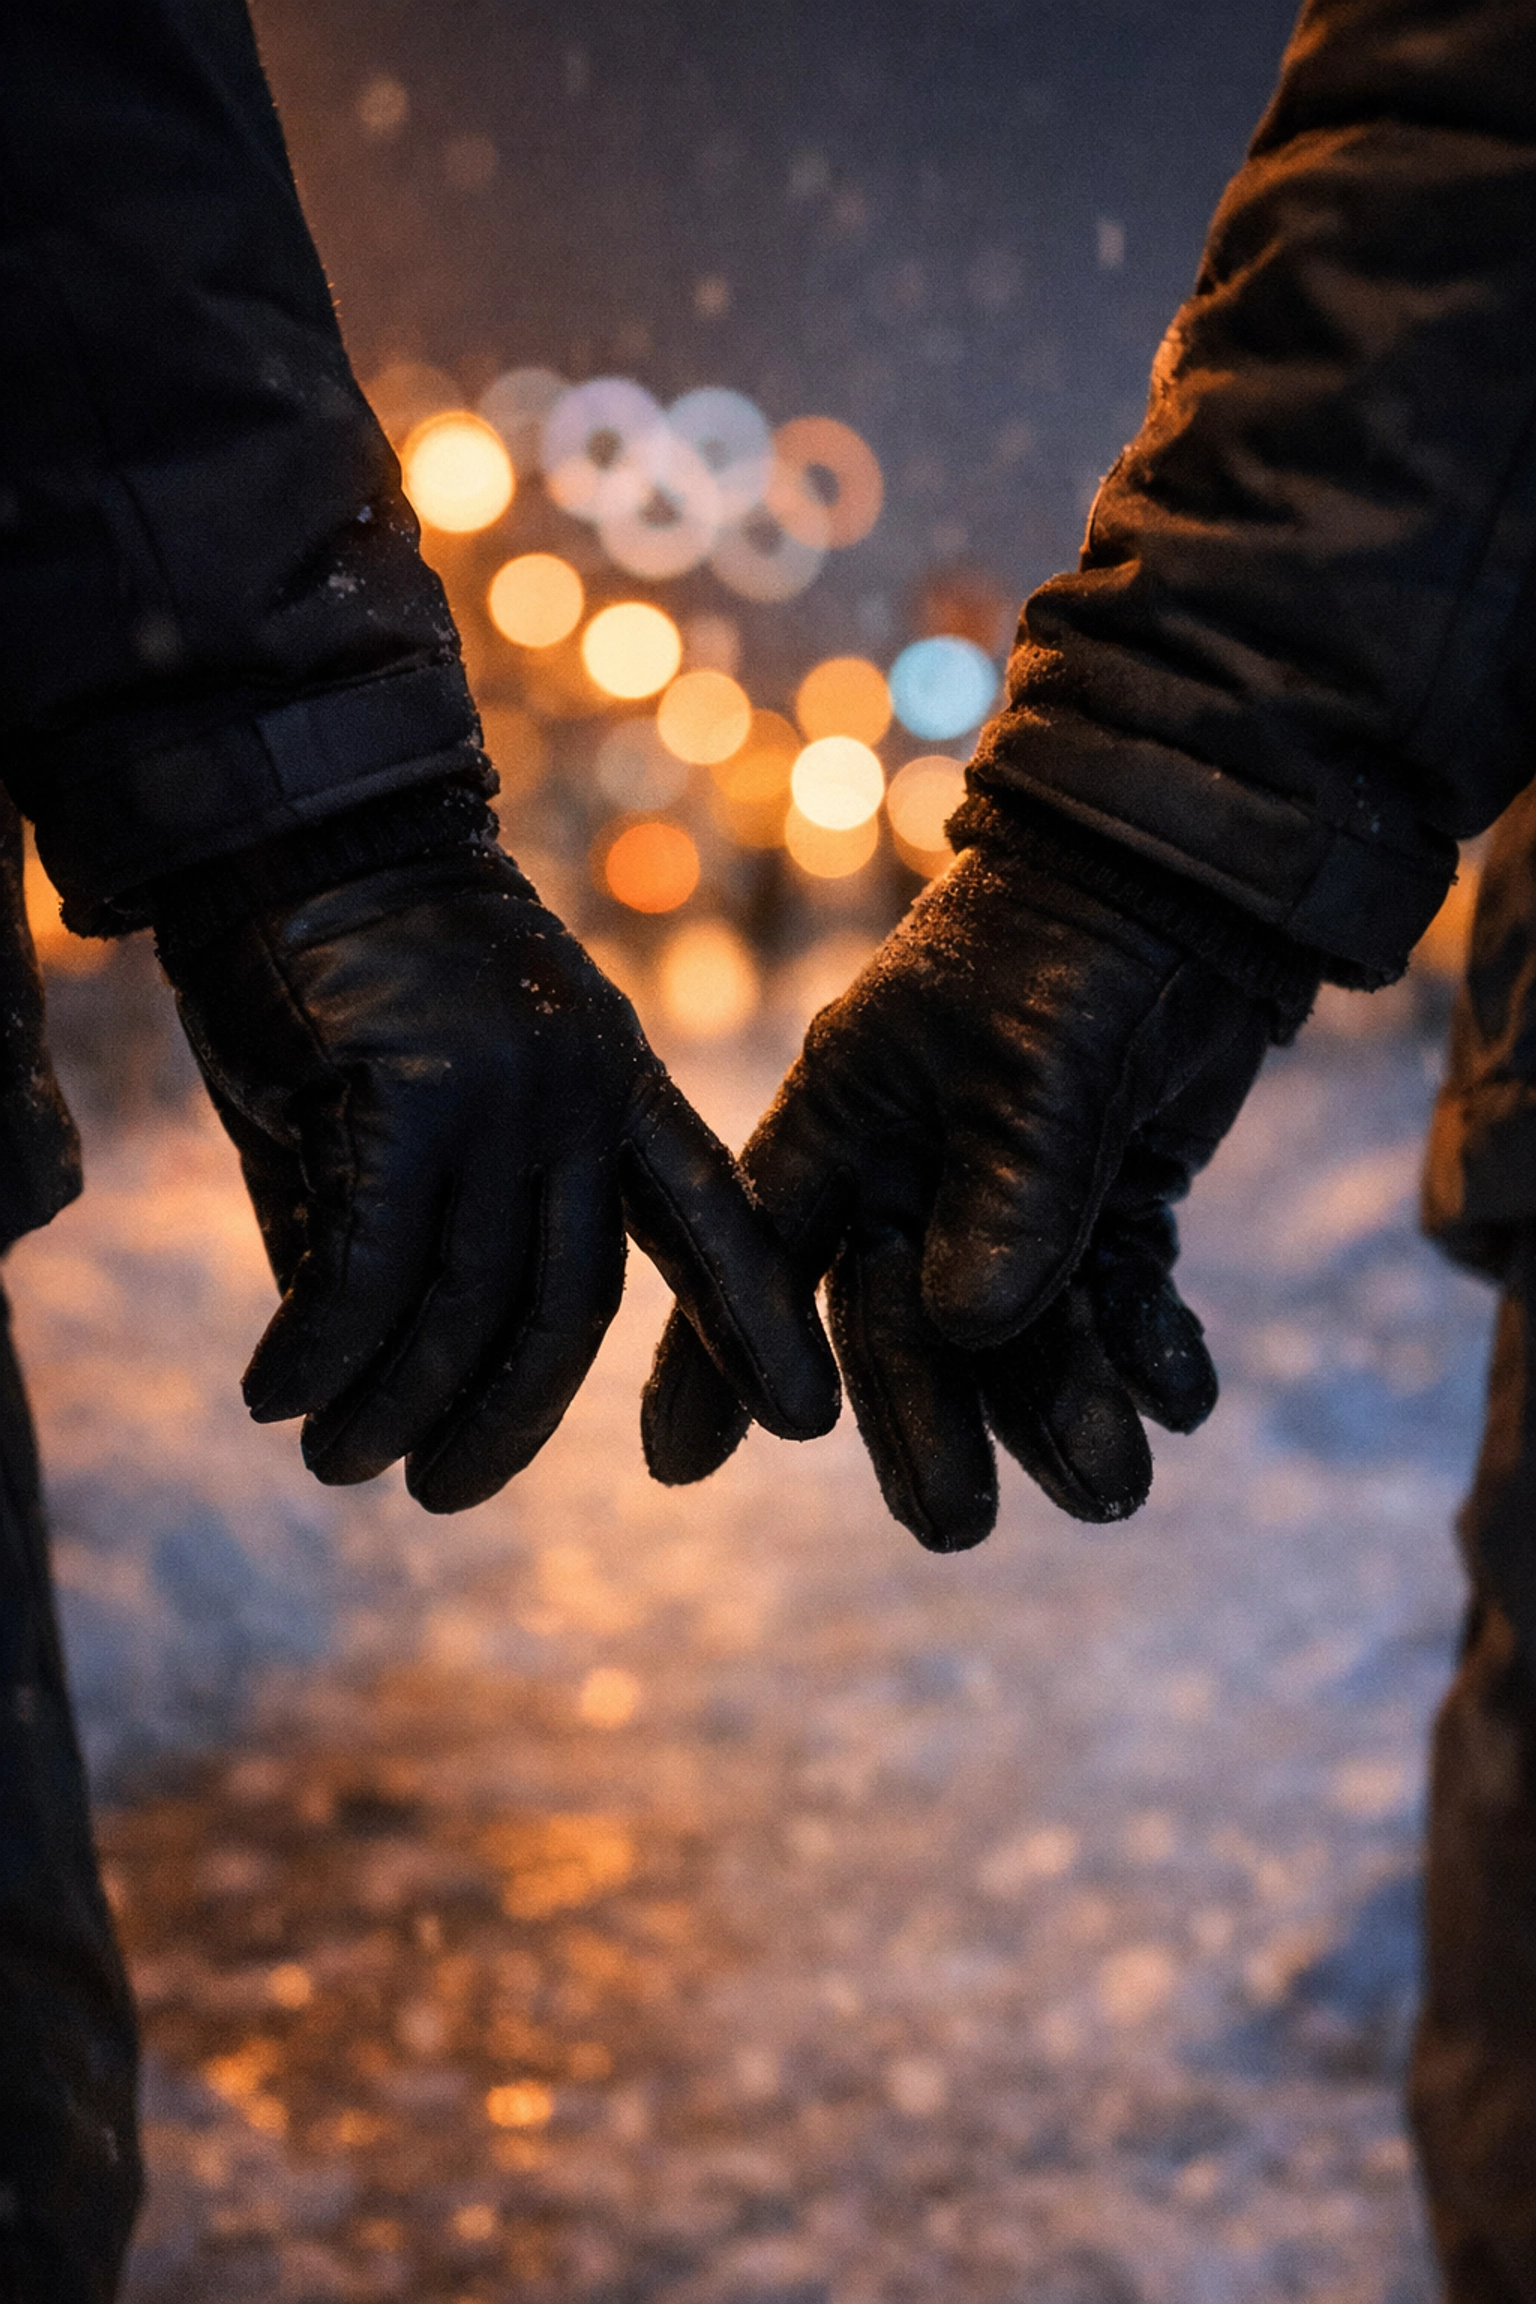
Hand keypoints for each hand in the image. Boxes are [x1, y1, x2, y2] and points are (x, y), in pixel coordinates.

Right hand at [164, 849, 837, 1510]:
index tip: (806, 1421)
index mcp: (620, 1086)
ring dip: (394, 1408)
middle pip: (568, 1308)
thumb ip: (413, 1225)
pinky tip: (275, 1398)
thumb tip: (364, 1369)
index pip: (713, 1220)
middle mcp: (581, 1096)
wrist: (291, 833)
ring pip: (466, 1305)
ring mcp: (505, 1093)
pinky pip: (371, 1271)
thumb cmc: (350, 973)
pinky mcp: (410, 1094)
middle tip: (440, 1495)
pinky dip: (322, 1352)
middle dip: (507, 1424)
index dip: (757, 1322)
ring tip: (337, 1466)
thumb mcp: (422, 1100)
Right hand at [643, 841, 1295, 1548]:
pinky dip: (1145, 1347)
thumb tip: (968, 1331)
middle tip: (955, 1528)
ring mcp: (1012, 1195)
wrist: (1189, 880)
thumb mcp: (1034, 1058)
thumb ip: (1009, 1191)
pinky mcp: (1102, 1203)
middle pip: (901, 1326)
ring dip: (1064, 1408)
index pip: (760, 1255)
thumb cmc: (1071, 941)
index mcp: (848, 1122)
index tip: (680, 1465)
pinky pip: (1112, 1298)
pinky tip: (1183, 1395)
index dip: (711, 1359)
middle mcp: (915, 1172)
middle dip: (929, 1426)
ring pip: (1019, 1331)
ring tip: (1118, 1490)